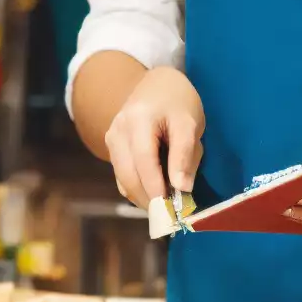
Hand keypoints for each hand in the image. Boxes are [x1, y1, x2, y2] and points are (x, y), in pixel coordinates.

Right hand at [105, 66, 204, 208]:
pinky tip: (156, 193)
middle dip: (149, 199)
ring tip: (167, 207)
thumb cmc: (178, 102)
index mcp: (139, 119)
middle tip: (172, 217)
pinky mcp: (111, 148)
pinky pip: (122, 176)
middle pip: (128, 174)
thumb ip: (185, 154)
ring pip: (123, 179)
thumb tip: (182, 189)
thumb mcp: (190, 122)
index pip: (144, 160)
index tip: (172, 210)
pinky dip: (137, 189)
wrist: (157, 84)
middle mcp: (118, 130)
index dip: (156, 187)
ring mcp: (111, 139)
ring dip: (143, 197)